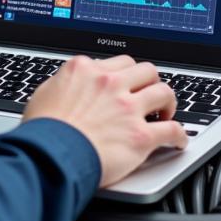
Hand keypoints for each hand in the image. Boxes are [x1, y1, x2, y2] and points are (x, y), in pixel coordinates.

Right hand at [23, 54, 186, 187]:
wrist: (47, 157)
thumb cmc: (42, 131)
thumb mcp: (45, 93)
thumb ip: (64, 84)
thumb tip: (69, 85)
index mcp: (86, 70)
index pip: (118, 62)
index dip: (126, 75)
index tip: (128, 84)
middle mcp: (109, 83)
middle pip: (146, 70)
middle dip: (150, 82)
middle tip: (150, 94)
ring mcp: (127, 108)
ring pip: (163, 92)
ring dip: (168, 103)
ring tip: (167, 113)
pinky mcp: (139, 136)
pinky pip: (171, 130)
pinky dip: (179, 135)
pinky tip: (178, 141)